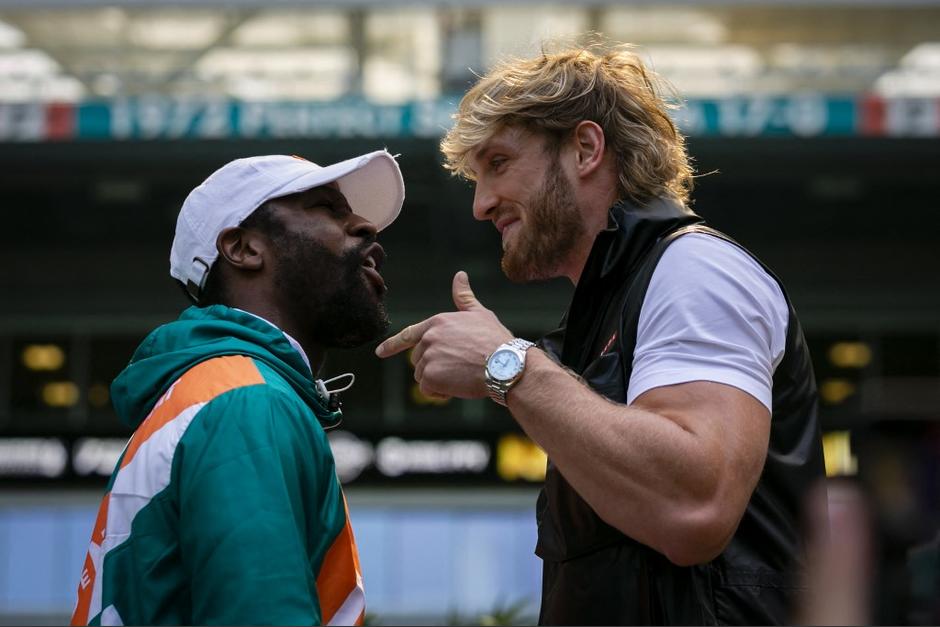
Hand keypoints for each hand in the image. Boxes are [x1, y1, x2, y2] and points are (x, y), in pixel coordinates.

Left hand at [375, 271, 512, 399]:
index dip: (392, 345)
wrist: (504, 364)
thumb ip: (464, 298)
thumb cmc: (496, 340)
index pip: (408, 335)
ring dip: (439, 381)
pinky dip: (440, 393)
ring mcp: (428, 357)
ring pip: (423, 376)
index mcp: (437, 322)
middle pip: (419, 360)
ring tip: (462, 376)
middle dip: (435, 367)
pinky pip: (428, 389)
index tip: (379, 352)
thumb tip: (460, 275)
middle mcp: (429, 338)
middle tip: (460, 368)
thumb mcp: (480, 314)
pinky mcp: (430, 376)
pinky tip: (458, 386)